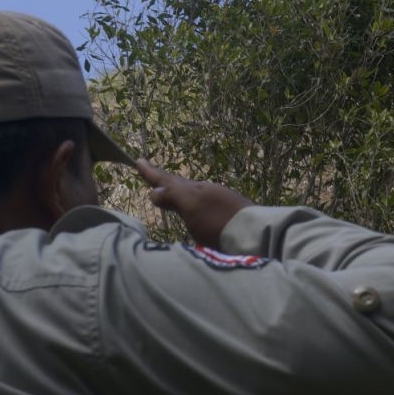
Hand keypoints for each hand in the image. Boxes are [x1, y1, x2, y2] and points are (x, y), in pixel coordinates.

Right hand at [136, 159, 254, 246]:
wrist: (255, 234)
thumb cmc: (219, 222)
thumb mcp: (192, 207)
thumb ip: (173, 197)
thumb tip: (154, 192)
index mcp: (194, 190)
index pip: (168, 180)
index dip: (152, 173)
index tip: (138, 160)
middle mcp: (206, 192)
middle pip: (180, 184)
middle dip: (163, 180)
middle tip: (149, 170)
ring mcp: (218, 202)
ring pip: (192, 192)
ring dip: (177, 191)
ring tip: (167, 191)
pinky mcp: (228, 214)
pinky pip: (203, 203)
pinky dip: (191, 202)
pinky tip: (195, 210)